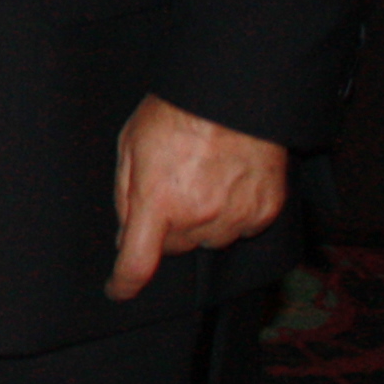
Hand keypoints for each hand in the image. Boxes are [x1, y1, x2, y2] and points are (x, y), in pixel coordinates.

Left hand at [108, 94, 289, 299]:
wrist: (235, 93)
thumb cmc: (176, 111)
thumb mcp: (131, 144)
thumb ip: (125, 194)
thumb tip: (123, 235)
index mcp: (158, 201)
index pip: (137, 262)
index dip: (124, 283)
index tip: (117, 290)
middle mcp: (198, 216)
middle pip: (175, 247)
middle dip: (166, 228)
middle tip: (170, 189)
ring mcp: (235, 217)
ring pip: (209, 240)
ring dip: (202, 221)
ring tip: (203, 178)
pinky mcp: (266, 211)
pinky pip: (243, 228)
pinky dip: (234, 213)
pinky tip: (229, 181)